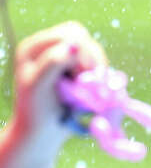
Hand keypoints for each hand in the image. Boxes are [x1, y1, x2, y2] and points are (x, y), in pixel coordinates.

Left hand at [9, 22, 106, 156]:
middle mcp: (47, 47)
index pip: (69, 34)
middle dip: (92, 58)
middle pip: (83, 37)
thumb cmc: (36, 112)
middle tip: (90, 81)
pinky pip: (96, 61)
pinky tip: (92, 88)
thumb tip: (73, 45)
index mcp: (33, 47)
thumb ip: (52, 62)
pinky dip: (99, 74)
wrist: (41, 133)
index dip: (83, 53)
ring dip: (97, 67)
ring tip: (88, 89)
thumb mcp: (38, 86)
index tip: (84, 77)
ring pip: (92, 49)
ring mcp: (62, 56)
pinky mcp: (74, 67)